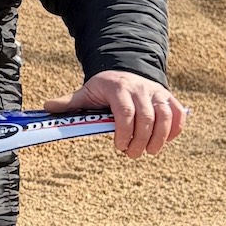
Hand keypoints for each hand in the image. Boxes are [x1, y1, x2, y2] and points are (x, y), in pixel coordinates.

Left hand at [43, 69, 185, 158]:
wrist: (125, 70)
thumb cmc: (104, 88)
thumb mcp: (86, 92)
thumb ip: (70, 102)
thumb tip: (47, 107)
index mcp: (118, 88)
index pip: (125, 112)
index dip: (124, 131)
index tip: (118, 146)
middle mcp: (141, 89)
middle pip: (147, 117)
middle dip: (141, 140)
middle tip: (131, 154)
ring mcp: (157, 93)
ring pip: (166, 116)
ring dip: (160, 138)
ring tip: (150, 152)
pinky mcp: (169, 98)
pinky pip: (178, 114)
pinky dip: (176, 129)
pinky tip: (166, 142)